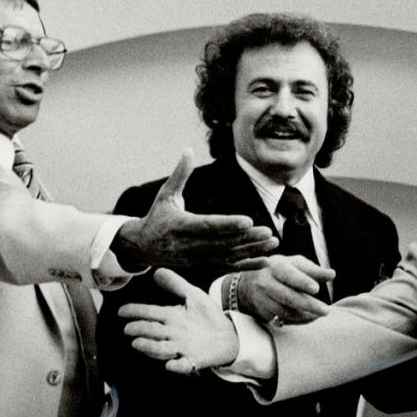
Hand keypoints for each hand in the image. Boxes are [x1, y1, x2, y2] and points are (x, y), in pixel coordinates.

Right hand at [113, 151, 279, 269]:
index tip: (248, 220)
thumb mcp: (165, 195)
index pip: (207, 225)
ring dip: (252, 251)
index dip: (228, 224)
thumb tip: (188, 149)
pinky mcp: (202, 266)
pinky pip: (227, 267)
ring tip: (273, 243)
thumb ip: (180, 174)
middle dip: (246, 239)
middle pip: (222, 244)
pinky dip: (246, 265)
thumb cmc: (158, 216)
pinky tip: (265, 260)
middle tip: (268, 232)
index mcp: (179, 226)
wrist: (143, 247)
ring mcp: (196, 259)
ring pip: (227, 257)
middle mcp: (188, 245)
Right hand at [121, 268, 241, 373]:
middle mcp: (172, 334)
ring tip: (137, 343)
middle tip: (128, 329)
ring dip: (150, 347)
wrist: (228, 335)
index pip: (149, 313)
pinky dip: (177, 366)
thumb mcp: (193, 296)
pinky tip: (171, 364)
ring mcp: (181, 348)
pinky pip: (184, 365)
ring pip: (161, 349)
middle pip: (152, 331)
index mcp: (170, 317)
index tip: (122, 311)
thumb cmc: (207, 316)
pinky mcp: (193, 360)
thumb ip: (176, 284)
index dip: (135, 312)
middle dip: (139, 330)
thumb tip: (157, 271)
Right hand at [229, 255, 335, 324]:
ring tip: (319, 315)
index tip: (316, 288)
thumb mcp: (295, 264)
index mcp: (275, 266)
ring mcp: (261, 298)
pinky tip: (310, 318)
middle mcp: (265, 282)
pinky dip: (298, 321)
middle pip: (287, 296)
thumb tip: (332, 274)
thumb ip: (313, 270)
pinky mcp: (262, 312)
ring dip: (304, 315)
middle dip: (308, 304)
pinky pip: (282, 319)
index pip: (288, 274)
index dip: (302, 281)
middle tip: (326, 311)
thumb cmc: (281, 271)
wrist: (250, 283)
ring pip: (284, 311)